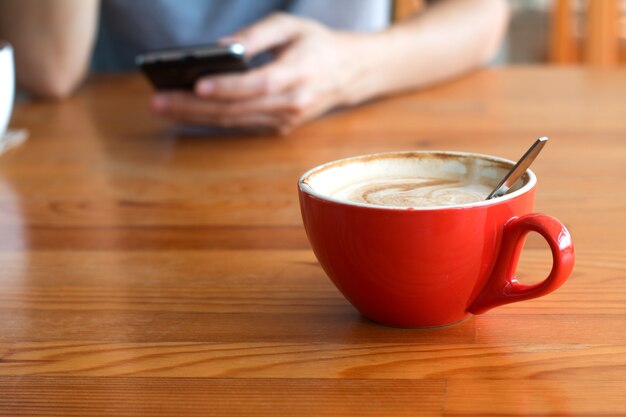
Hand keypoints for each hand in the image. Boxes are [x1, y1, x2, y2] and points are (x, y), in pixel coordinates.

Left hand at [151, 13, 371, 133]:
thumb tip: (220, 48)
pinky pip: (241, 124)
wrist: (350, 73)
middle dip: (194, 107)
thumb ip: (256, 36)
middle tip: (159, 101)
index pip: (258, 85)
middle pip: (237, 109)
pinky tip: (187, 111)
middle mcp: (291, 103)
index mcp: (297, 74)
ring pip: (234, 122)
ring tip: (163, 107)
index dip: (226, 87)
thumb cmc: (317, 44)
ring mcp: (285, 120)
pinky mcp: (280, 127)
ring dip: (196, 116)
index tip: (195, 84)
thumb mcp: (291, 26)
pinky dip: (213, 118)